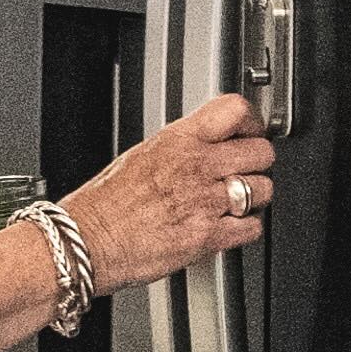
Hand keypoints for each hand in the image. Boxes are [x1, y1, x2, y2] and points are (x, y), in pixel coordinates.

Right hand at [58, 87, 278, 291]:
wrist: (87, 241)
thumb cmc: (103, 205)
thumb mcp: (140, 156)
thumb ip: (178, 148)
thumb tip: (202, 145)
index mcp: (178, 140)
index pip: (234, 110)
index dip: (251, 121)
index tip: (250, 131)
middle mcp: (196, 166)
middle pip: (260, 152)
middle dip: (258, 162)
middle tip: (247, 170)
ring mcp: (206, 202)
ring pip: (263, 189)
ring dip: (255, 197)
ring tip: (238, 201)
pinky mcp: (208, 237)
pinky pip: (252, 228)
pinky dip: (246, 229)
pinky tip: (231, 227)